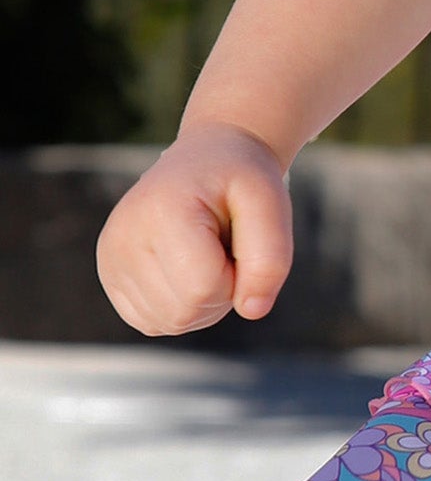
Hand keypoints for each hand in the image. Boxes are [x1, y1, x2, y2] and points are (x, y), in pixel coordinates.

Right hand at [96, 123, 292, 335]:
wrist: (208, 157)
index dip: (237, 277)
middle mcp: (121, 237)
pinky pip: (153, 323)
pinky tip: (187, 269)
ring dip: (203, 302)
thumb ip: (271, 259)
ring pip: (169, 323)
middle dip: (220, 292)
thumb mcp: (271, 204)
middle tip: (224, 247)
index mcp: (159, 211)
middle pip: (183, 312)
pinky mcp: (110, 276)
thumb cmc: (240, 181)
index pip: (203, 287)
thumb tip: (252, 311)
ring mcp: (109, 260)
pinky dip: (182, 307)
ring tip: (206, 254)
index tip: (239, 240)